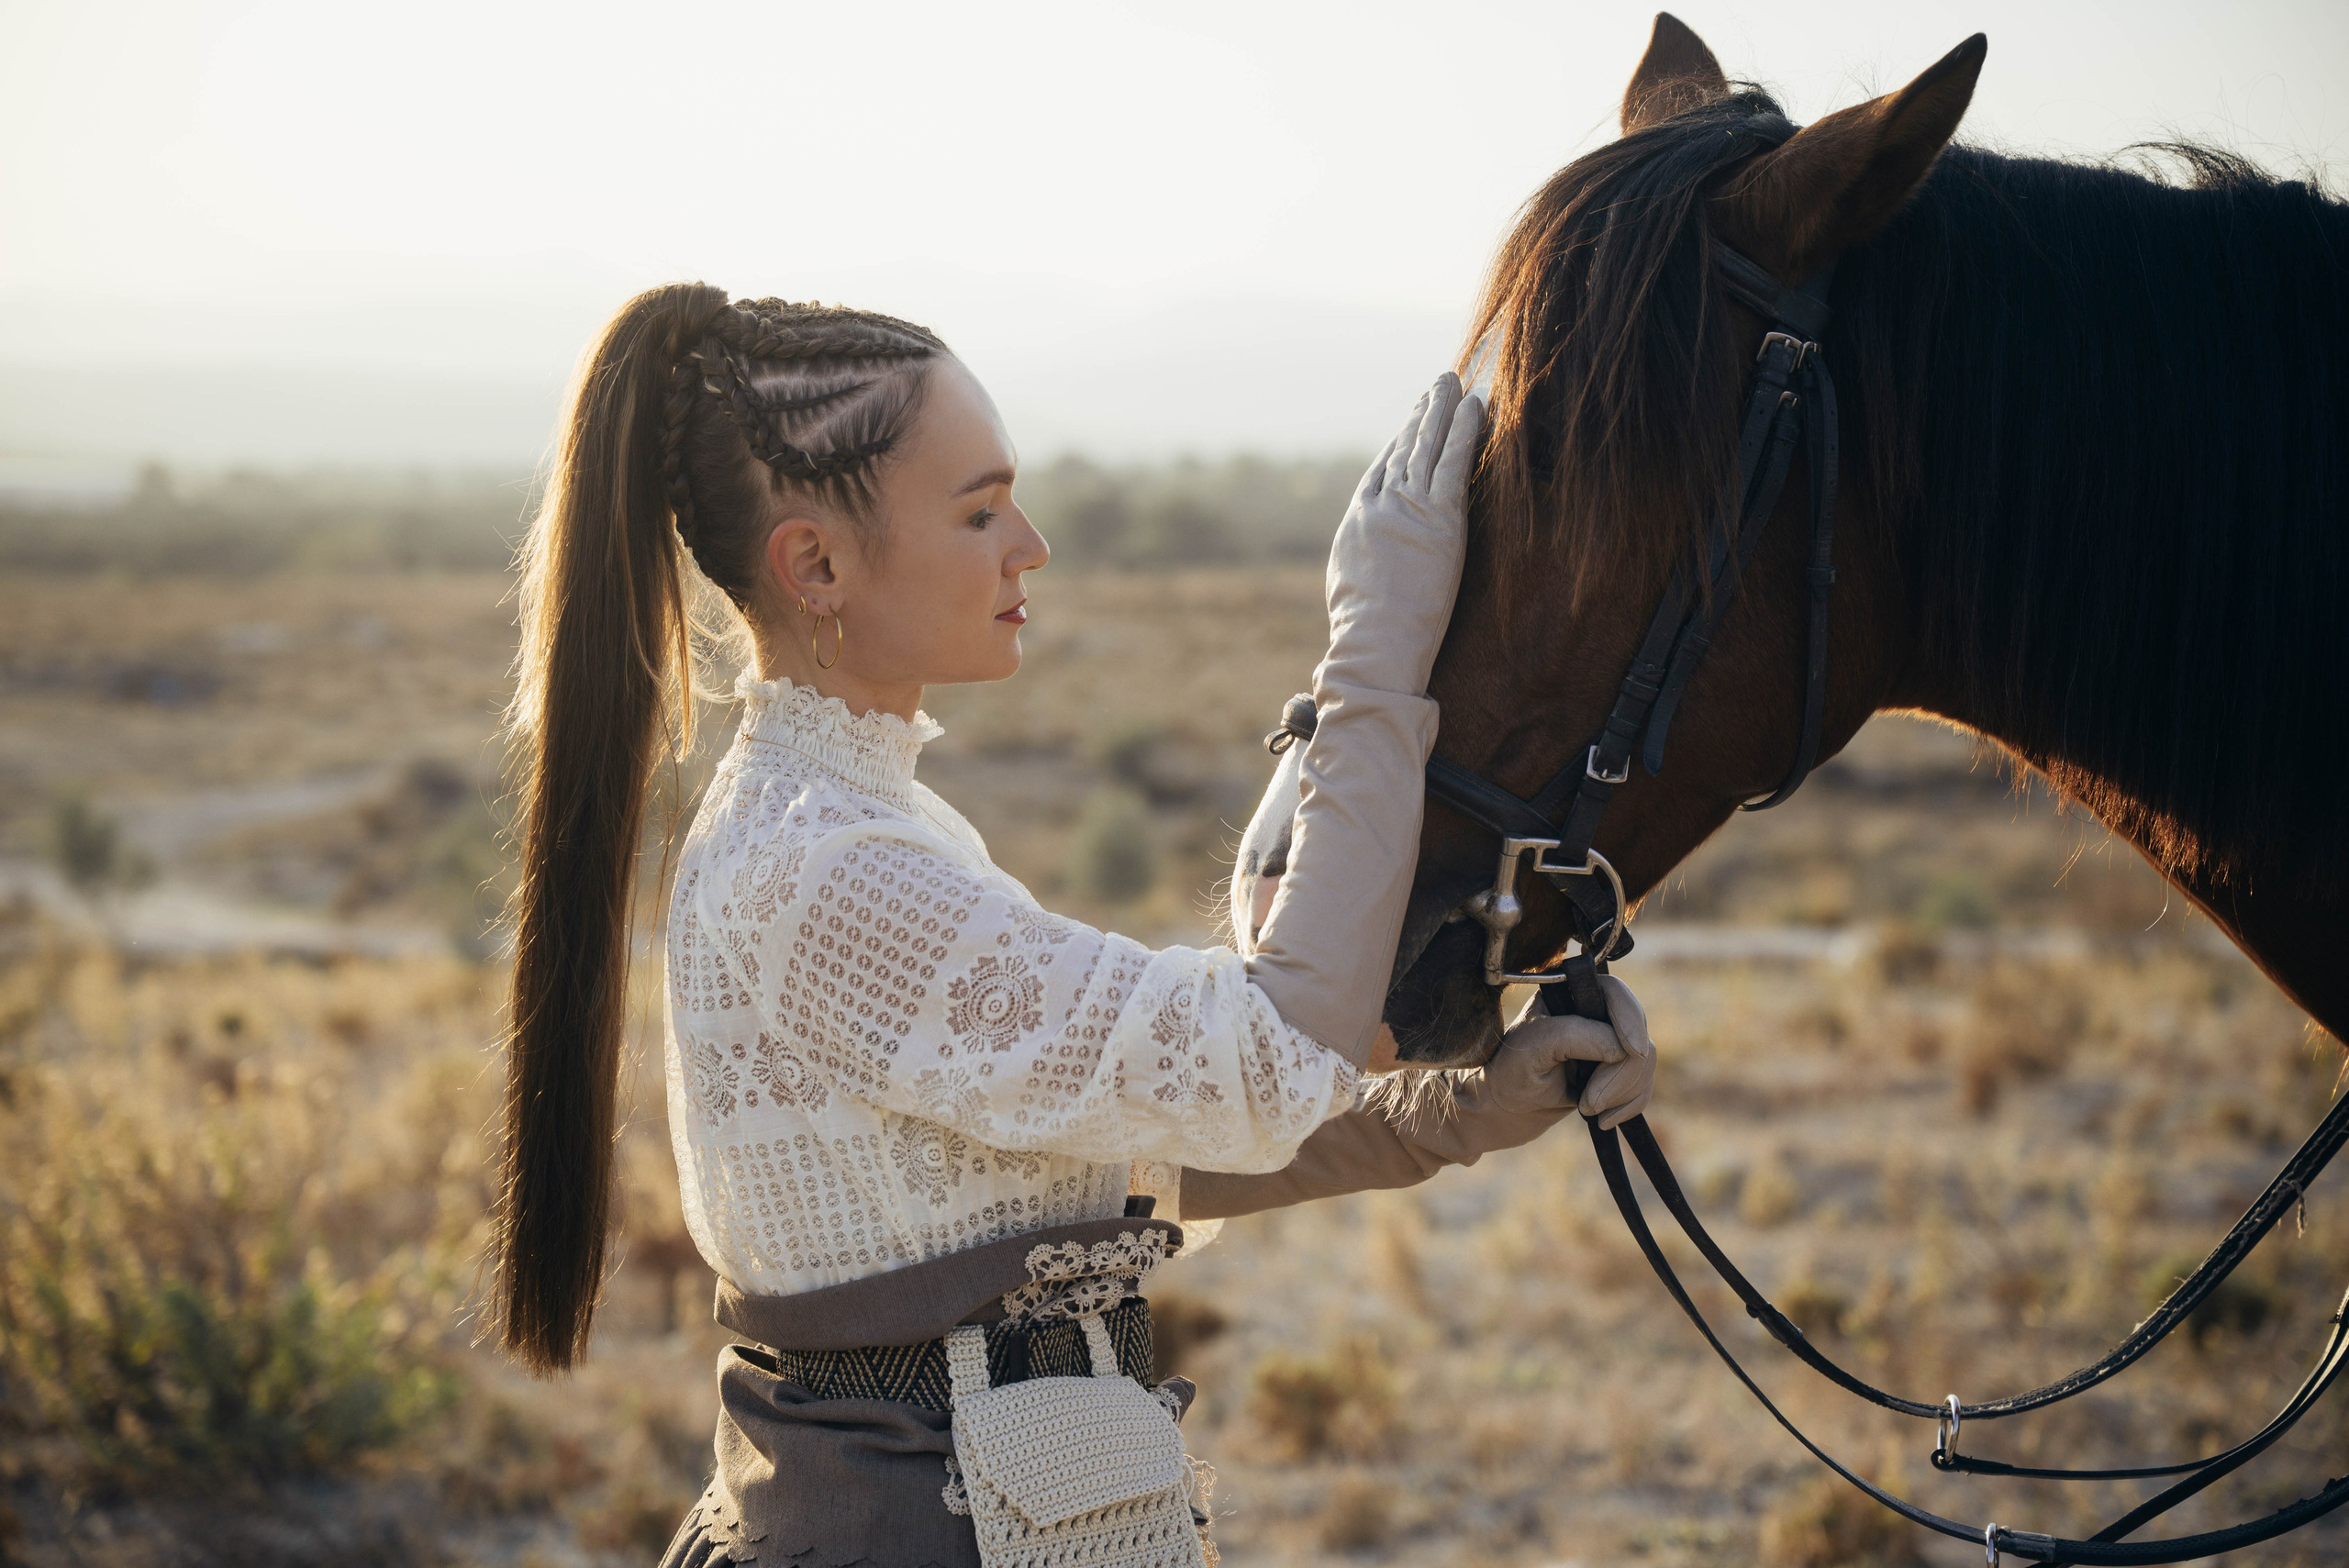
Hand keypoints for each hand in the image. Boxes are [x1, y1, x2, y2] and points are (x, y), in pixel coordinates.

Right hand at [1321, 373, 1484, 697]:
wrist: (1375, 644)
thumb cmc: (1362, 629)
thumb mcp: (1349, 582)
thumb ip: (1361, 555)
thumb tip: (1366, 554)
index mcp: (1358, 519)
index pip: (1382, 467)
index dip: (1400, 440)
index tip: (1414, 417)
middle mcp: (1381, 504)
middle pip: (1405, 447)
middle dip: (1423, 413)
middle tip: (1438, 385)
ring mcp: (1410, 508)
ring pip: (1428, 446)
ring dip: (1444, 409)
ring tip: (1456, 383)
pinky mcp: (1440, 518)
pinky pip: (1455, 463)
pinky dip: (1466, 431)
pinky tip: (1478, 406)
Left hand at [1486, 976, 1657, 1128]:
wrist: (1504, 1109)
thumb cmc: (1509, 1073)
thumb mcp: (1533, 1048)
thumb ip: (1574, 1036)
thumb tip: (1623, 1049)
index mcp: (1568, 994)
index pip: (1615, 992)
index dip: (1630, 1020)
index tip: (1631, 1052)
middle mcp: (1591, 1013)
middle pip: (1636, 1033)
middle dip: (1620, 1073)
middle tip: (1589, 1102)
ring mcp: (1607, 1042)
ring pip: (1644, 1062)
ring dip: (1622, 1093)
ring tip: (1588, 1109)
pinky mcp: (1615, 1071)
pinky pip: (1643, 1084)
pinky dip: (1629, 1105)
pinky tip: (1604, 1119)